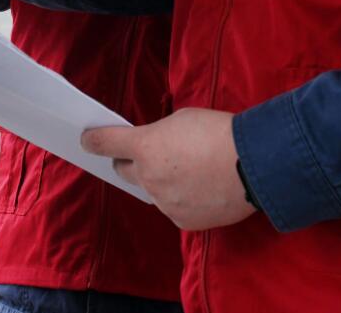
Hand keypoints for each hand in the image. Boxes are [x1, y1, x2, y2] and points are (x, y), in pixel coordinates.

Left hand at [82, 108, 255, 230]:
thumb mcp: (183, 120)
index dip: (94, 141)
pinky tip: (204, 189)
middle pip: (124, 171)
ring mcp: (164, 202)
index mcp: (145, 147)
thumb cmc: (219, 132)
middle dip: (132, 162)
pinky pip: (173, 207)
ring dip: (162, 182)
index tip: (87, 141)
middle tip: (153, 155)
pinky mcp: (182, 221)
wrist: (253, 164)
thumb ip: (159, 134)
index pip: (107, 143)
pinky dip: (182, 199)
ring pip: (152, 191)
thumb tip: (153, 146)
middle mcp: (148, 178)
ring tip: (193, 172)